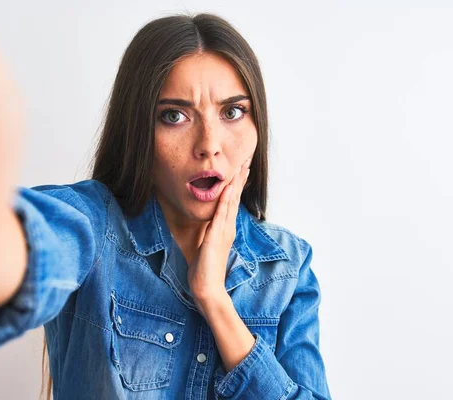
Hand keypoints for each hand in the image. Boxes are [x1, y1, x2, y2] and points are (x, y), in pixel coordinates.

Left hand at [188, 156, 251, 311]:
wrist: (208, 287)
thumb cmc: (205, 269)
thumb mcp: (206, 245)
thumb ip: (209, 233)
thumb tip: (209, 223)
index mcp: (226, 229)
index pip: (232, 202)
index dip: (237, 185)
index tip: (241, 169)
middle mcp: (228, 227)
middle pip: (235, 198)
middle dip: (240, 178)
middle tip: (246, 160)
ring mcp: (223, 231)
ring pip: (231, 202)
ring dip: (236, 183)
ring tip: (241, 167)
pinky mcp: (216, 236)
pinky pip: (221, 214)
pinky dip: (225, 200)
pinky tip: (228, 187)